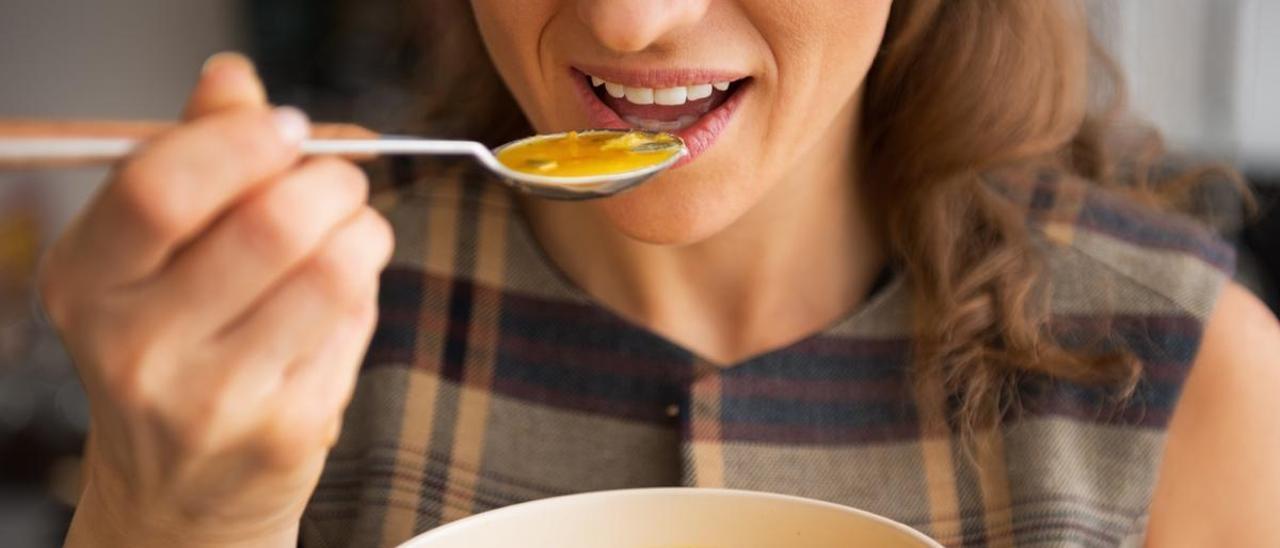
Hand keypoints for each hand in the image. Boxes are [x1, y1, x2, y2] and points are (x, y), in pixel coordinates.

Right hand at [45, 53, 392, 546]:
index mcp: (87, 283)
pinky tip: (337, 304)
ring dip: (362, 232)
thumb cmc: (174, 351)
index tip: (287, 129)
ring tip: (349, 236)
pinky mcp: (285, 431)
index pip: (163, 188)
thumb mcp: (152, 256)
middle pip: (269, 225)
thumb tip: (233, 78)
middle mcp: (136, 347)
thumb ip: (193, 156)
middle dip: (330, 182)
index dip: (244, 142)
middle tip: (339, 181)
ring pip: (334, 271)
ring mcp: (213, 398)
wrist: (179, 495)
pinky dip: (365, 292)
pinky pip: (358, 322)